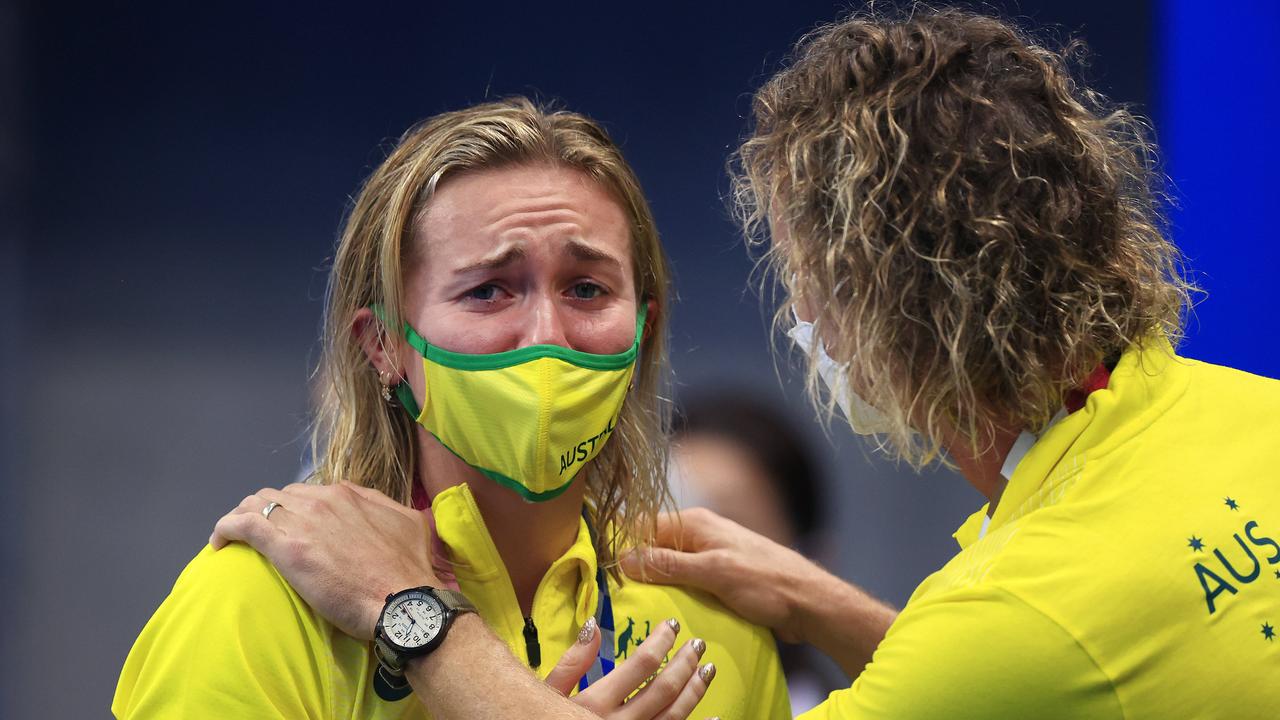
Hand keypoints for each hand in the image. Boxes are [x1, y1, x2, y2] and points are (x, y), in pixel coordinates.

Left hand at [210, 482, 439, 640]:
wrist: (404, 599)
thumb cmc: (408, 570)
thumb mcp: (410, 524)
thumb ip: (388, 509)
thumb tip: (379, 508)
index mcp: (349, 495)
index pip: (309, 491)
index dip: (297, 507)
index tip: (294, 526)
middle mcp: (323, 500)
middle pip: (280, 495)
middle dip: (267, 510)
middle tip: (263, 534)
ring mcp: (302, 520)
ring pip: (257, 503)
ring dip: (244, 515)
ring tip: (236, 536)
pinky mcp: (284, 546)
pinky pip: (241, 524)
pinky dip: (225, 528)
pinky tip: (218, 542)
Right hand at [544, 616, 716, 719]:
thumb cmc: (540, 719)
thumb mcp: (548, 691)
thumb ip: (571, 662)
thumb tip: (592, 624)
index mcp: (595, 703)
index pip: (642, 664)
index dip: (662, 641)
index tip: (672, 625)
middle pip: (664, 688)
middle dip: (685, 662)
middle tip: (698, 643)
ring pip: (674, 715)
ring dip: (695, 690)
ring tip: (707, 668)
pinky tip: (715, 716)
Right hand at [622, 508, 895, 676]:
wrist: (810, 603)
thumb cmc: (766, 582)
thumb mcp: (713, 573)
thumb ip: (669, 565)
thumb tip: (623, 558)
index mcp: (696, 524)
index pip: (643, 526)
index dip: (620, 544)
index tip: (600, 568)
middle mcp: (700, 535)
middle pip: (652, 547)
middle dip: (634, 567)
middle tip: (612, 594)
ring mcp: (710, 556)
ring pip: (668, 567)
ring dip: (654, 584)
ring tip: (632, 606)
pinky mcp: (719, 577)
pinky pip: (685, 582)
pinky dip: (673, 594)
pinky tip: (663, 611)